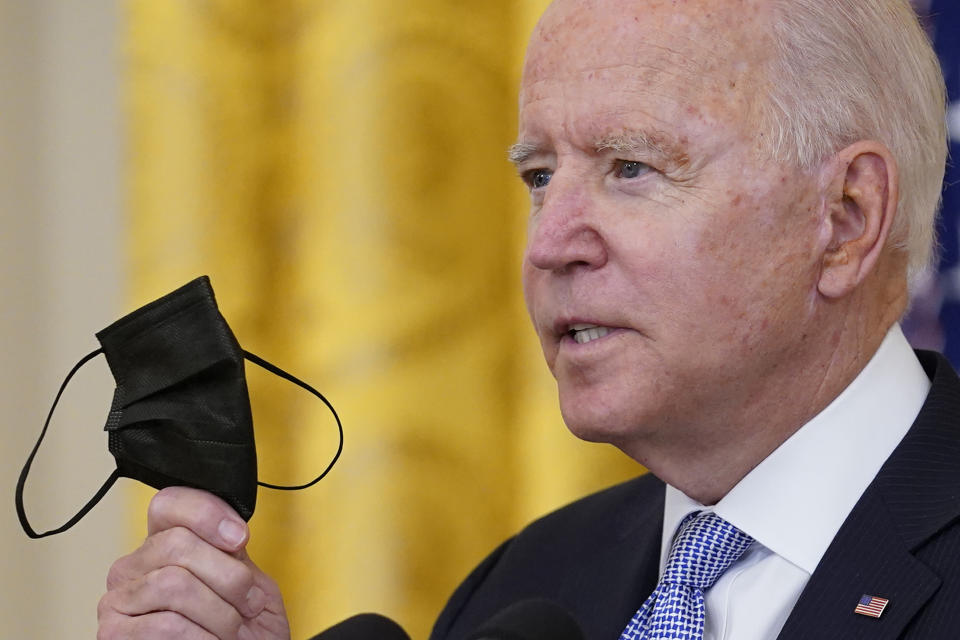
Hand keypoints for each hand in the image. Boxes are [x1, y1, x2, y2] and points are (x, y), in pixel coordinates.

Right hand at [97, 487, 290, 639]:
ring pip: (174, 584)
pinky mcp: (113, 635)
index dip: (207, 514)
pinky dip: (203, 636)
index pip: (169, 504)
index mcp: (162, 544)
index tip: (240, 539)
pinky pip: (166, 625)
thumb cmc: (242, 627)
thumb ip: (231, 551)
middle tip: (249, 603)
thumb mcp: (246, 580)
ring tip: (234, 629)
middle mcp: (132, 567)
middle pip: (177, 544)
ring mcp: (117, 600)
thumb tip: (230, 528)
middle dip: (228, 576)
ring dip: (220, 612)